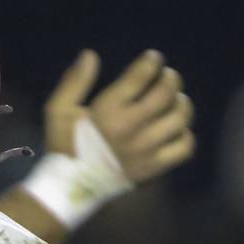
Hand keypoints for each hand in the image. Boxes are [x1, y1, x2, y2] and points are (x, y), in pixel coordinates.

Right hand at [45, 48, 194, 184]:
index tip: (153, 59)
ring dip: (182, 104)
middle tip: (167, 78)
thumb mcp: (58, 111)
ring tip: (175, 102)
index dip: (152, 61)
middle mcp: (131, 127)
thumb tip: (91, 55)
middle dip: (171, 78)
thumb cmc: (65, 145)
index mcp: (108, 110)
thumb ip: (74, 82)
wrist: (71, 189)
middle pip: (166, 92)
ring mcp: (145, 149)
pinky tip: (175, 130)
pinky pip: (184, 147)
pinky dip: (185, 135)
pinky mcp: (154, 168)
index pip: (142, 74)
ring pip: (180, 117)